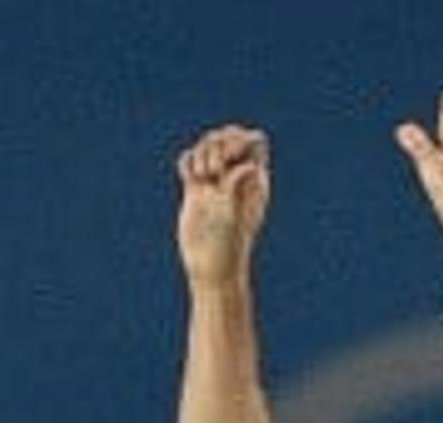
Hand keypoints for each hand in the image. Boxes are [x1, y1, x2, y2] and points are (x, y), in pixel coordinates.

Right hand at [175, 123, 269, 282]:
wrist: (210, 265)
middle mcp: (237, 177)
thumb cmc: (228, 246)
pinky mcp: (195, 188)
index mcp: (256, 179)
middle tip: (214, 170)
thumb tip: (246, 166)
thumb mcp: (234, 215)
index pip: (255, 141)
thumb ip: (237, 187)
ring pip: (207, 145)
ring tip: (203, 178)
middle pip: (229, 136)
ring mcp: (215, 181)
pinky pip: (189, 160)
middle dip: (217, 143)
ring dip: (202, 153)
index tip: (229, 160)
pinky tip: (190, 180)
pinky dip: (187, 162)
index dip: (240, 140)